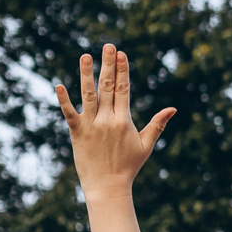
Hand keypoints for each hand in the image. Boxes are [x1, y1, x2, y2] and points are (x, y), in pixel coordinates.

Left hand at [56, 45, 175, 199]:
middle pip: (108, 87)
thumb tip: (173, 109)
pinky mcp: (77, 133)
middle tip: (108, 46)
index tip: (121, 54)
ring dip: (86, 74)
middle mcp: (107, 120)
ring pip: (88, 95)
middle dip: (108, 65)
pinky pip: (69, 113)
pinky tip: (59, 85)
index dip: (122, 71)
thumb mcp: (146, 145)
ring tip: (85, 56)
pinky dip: (64, 100)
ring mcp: (91, 125)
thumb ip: (157, 124)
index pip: (123, 90)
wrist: (107, 186)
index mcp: (124, 121)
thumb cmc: (128, 166)